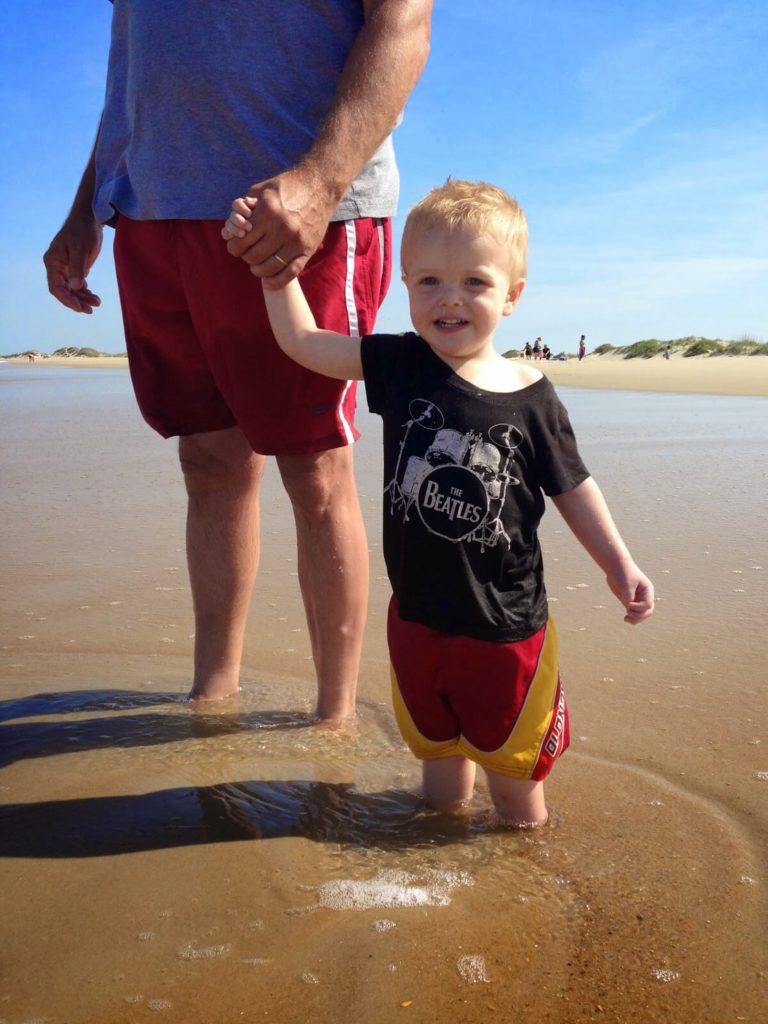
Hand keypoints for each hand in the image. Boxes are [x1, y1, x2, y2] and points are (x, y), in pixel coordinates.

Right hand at [44, 213, 102, 313]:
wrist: (89, 218)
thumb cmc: (83, 230)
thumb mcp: (81, 249)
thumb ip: (78, 268)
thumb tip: (74, 287)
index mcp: (53, 262)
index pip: (55, 287)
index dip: (67, 299)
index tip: (80, 307)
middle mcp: (56, 266)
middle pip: (63, 291)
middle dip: (76, 301)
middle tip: (91, 310)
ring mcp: (65, 268)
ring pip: (71, 289)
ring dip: (82, 298)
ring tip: (96, 303)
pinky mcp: (74, 267)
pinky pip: (77, 284)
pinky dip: (85, 292)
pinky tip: (94, 297)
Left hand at [222, 168, 336, 288]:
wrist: (320, 186)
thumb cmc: (288, 186)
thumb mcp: (263, 189)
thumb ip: (245, 206)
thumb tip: (231, 227)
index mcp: (268, 211)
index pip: (241, 240)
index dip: (234, 246)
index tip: (235, 245)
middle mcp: (281, 228)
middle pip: (253, 256)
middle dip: (245, 257)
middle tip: (246, 254)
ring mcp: (296, 241)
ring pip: (269, 267)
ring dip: (258, 270)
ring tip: (256, 266)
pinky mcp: (308, 250)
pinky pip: (290, 273)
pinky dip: (276, 282)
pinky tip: (267, 283)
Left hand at [606, 564, 654, 624]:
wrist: (615, 567)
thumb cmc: (623, 573)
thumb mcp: (626, 584)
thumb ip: (628, 596)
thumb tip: (628, 608)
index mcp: (647, 590)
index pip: (648, 604)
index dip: (639, 607)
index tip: (628, 604)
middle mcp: (644, 596)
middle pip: (647, 611)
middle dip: (639, 616)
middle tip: (628, 615)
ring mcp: (637, 599)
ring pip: (641, 614)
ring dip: (636, 619)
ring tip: (626, 619)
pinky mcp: (630, 601)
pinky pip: (634, 612)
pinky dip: (631, 617)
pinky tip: (626, 619)